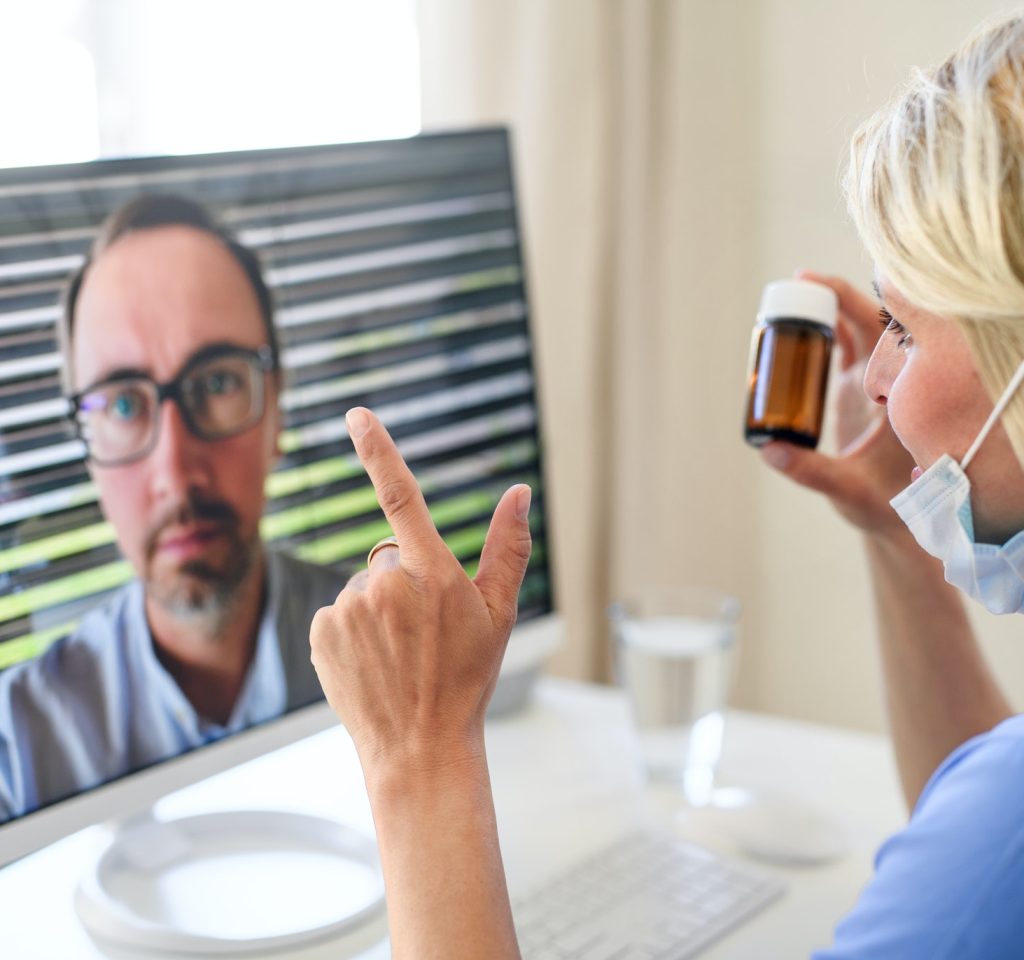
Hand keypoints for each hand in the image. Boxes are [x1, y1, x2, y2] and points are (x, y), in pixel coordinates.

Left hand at [310, 407, 532, 780]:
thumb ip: (509, 547)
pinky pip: (337, 612)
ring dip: (377, 609)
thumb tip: (519, 492)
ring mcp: (347, 608)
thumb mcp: (499, 614)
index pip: (401, 494)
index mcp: (431, 572)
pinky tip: (372, 662)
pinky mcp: (320, 631)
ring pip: (363, 587)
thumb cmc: (467, 678)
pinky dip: (352, 630)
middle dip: (404, 582)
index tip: (356, 414)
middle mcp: (384, 583)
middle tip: (422, 632)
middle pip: (389, 557)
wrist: (419, 745)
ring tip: (397, 654)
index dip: (378, 449)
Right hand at [760, 271, 915, 538]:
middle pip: (869, 317)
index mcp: (898, 391)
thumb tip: (769, 449)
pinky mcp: (860, 386)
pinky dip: (823, 327)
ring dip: (825, 308)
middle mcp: (891, 377)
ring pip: (857, 326)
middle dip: (831, 294)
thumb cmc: (884, 504)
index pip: (882, 328)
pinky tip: (794, 324)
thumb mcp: (847, 489)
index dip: (851, 298)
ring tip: (785, 302)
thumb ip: (809, 471)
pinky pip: (846, 343)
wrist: (901, 514)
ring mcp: (875, 378)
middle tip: (790, 287)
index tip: (816, 283)